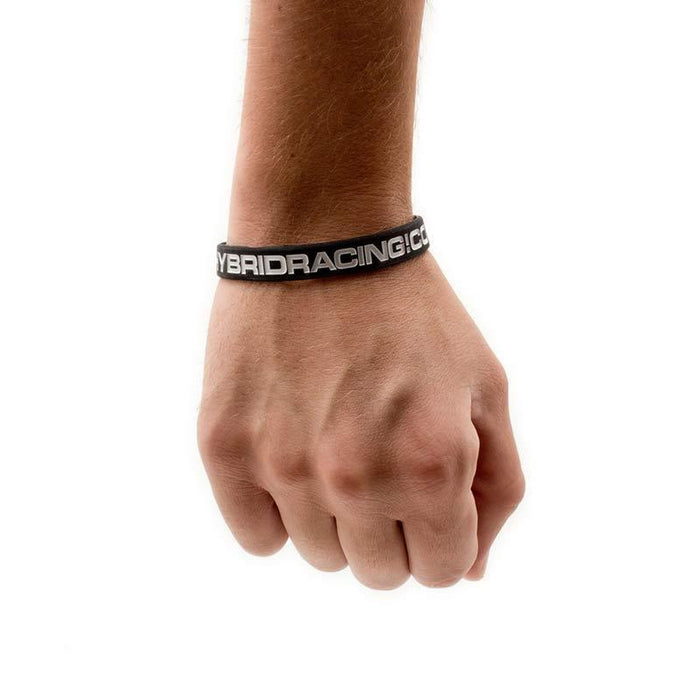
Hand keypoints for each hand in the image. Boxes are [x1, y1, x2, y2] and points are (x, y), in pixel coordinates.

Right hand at [198, 252, 523, 587]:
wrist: (324, 238)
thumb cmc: (415, 313)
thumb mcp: (487, 387)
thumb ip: (497, 488)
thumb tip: (469, 572)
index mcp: (433, 465)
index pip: (441, 571)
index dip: (440, 537)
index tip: (427, 497)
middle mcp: (356, 477)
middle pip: (378, 572)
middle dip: (391, 530)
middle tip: (380, 464)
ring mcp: (282, 464)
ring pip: (318, 555)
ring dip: (335, 517)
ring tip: (334, 445)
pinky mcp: (224, 446)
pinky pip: (257, 537)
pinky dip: (278, 512)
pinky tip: (291, 456)